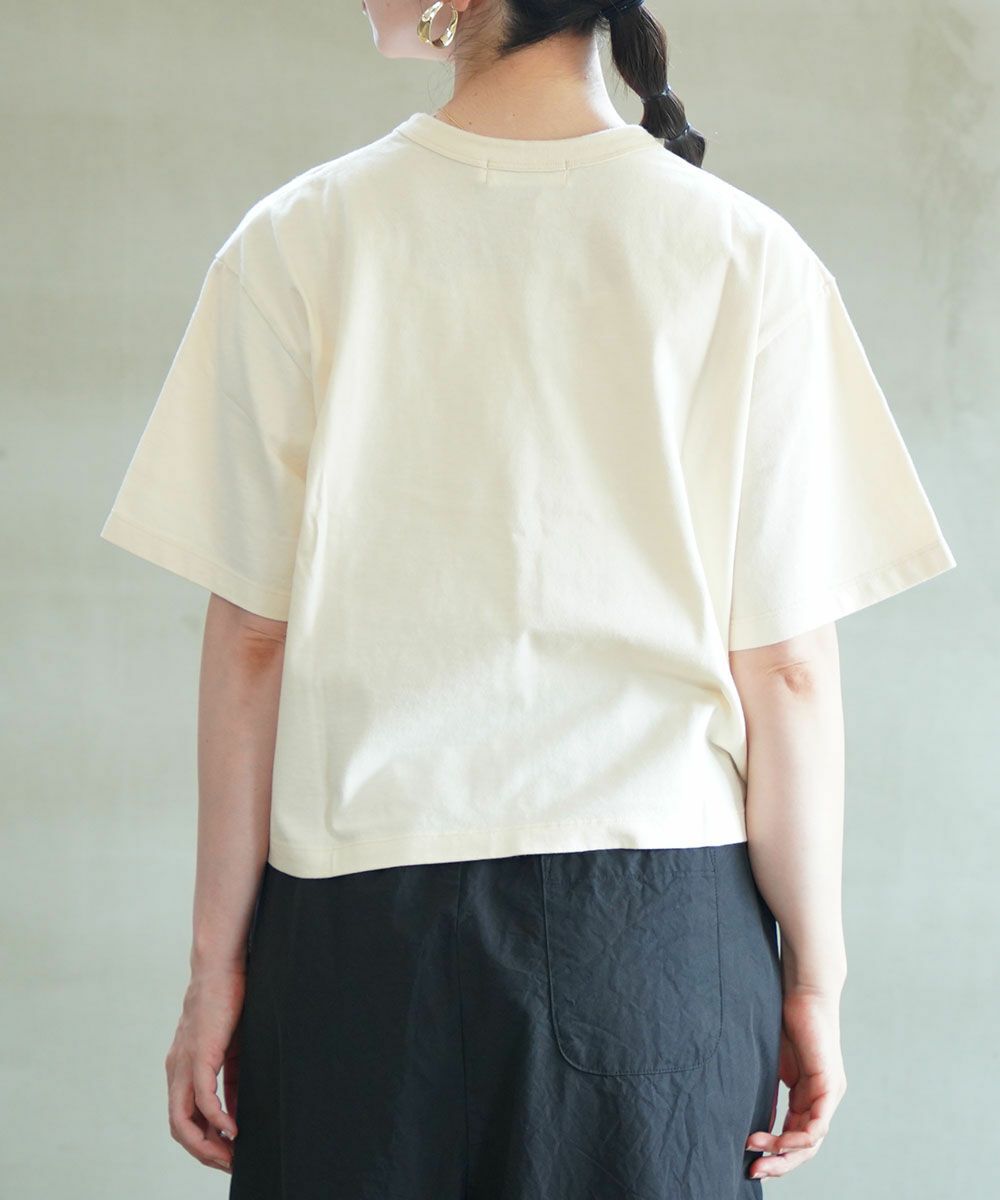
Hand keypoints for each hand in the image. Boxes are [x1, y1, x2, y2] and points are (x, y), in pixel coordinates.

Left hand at [165, 965, 244, 1172]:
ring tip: (230, 1155)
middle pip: (180, 1128)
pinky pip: (202, 1098)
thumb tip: (238, 1111)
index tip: (227, 1155)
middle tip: (229, 1165)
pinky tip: (233, 1128)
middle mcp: (177, 1071)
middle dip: (204, 1152)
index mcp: (183, 1069)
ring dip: (207, 1144)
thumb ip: (231, 1079)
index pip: (185, 1118)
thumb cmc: (228, 1001)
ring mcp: (185, 1064)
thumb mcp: (231, 1048)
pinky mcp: (199, 1054)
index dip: (204, 1142)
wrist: (221, 966)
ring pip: (184, 1121)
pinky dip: (217, 1119)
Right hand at [745, 985, 846, 1180]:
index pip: (794, 1136)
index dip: (773, 1153)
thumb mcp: (771, 1063)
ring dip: (784, 1152)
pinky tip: (781, 1141)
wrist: (803, 991)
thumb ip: (766, 1090)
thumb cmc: (784, 1018)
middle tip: (754, 1171)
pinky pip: (819, 1124)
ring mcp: (829, 1094)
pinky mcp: (831, 1085)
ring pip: (812, 1141)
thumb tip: (749, 1120)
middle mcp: (821, 1099)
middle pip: (805, 1147)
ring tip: (758, 1153)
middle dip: (779, 1163)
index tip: (749, 1159)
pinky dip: (800, 1137)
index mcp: (807, 1096)